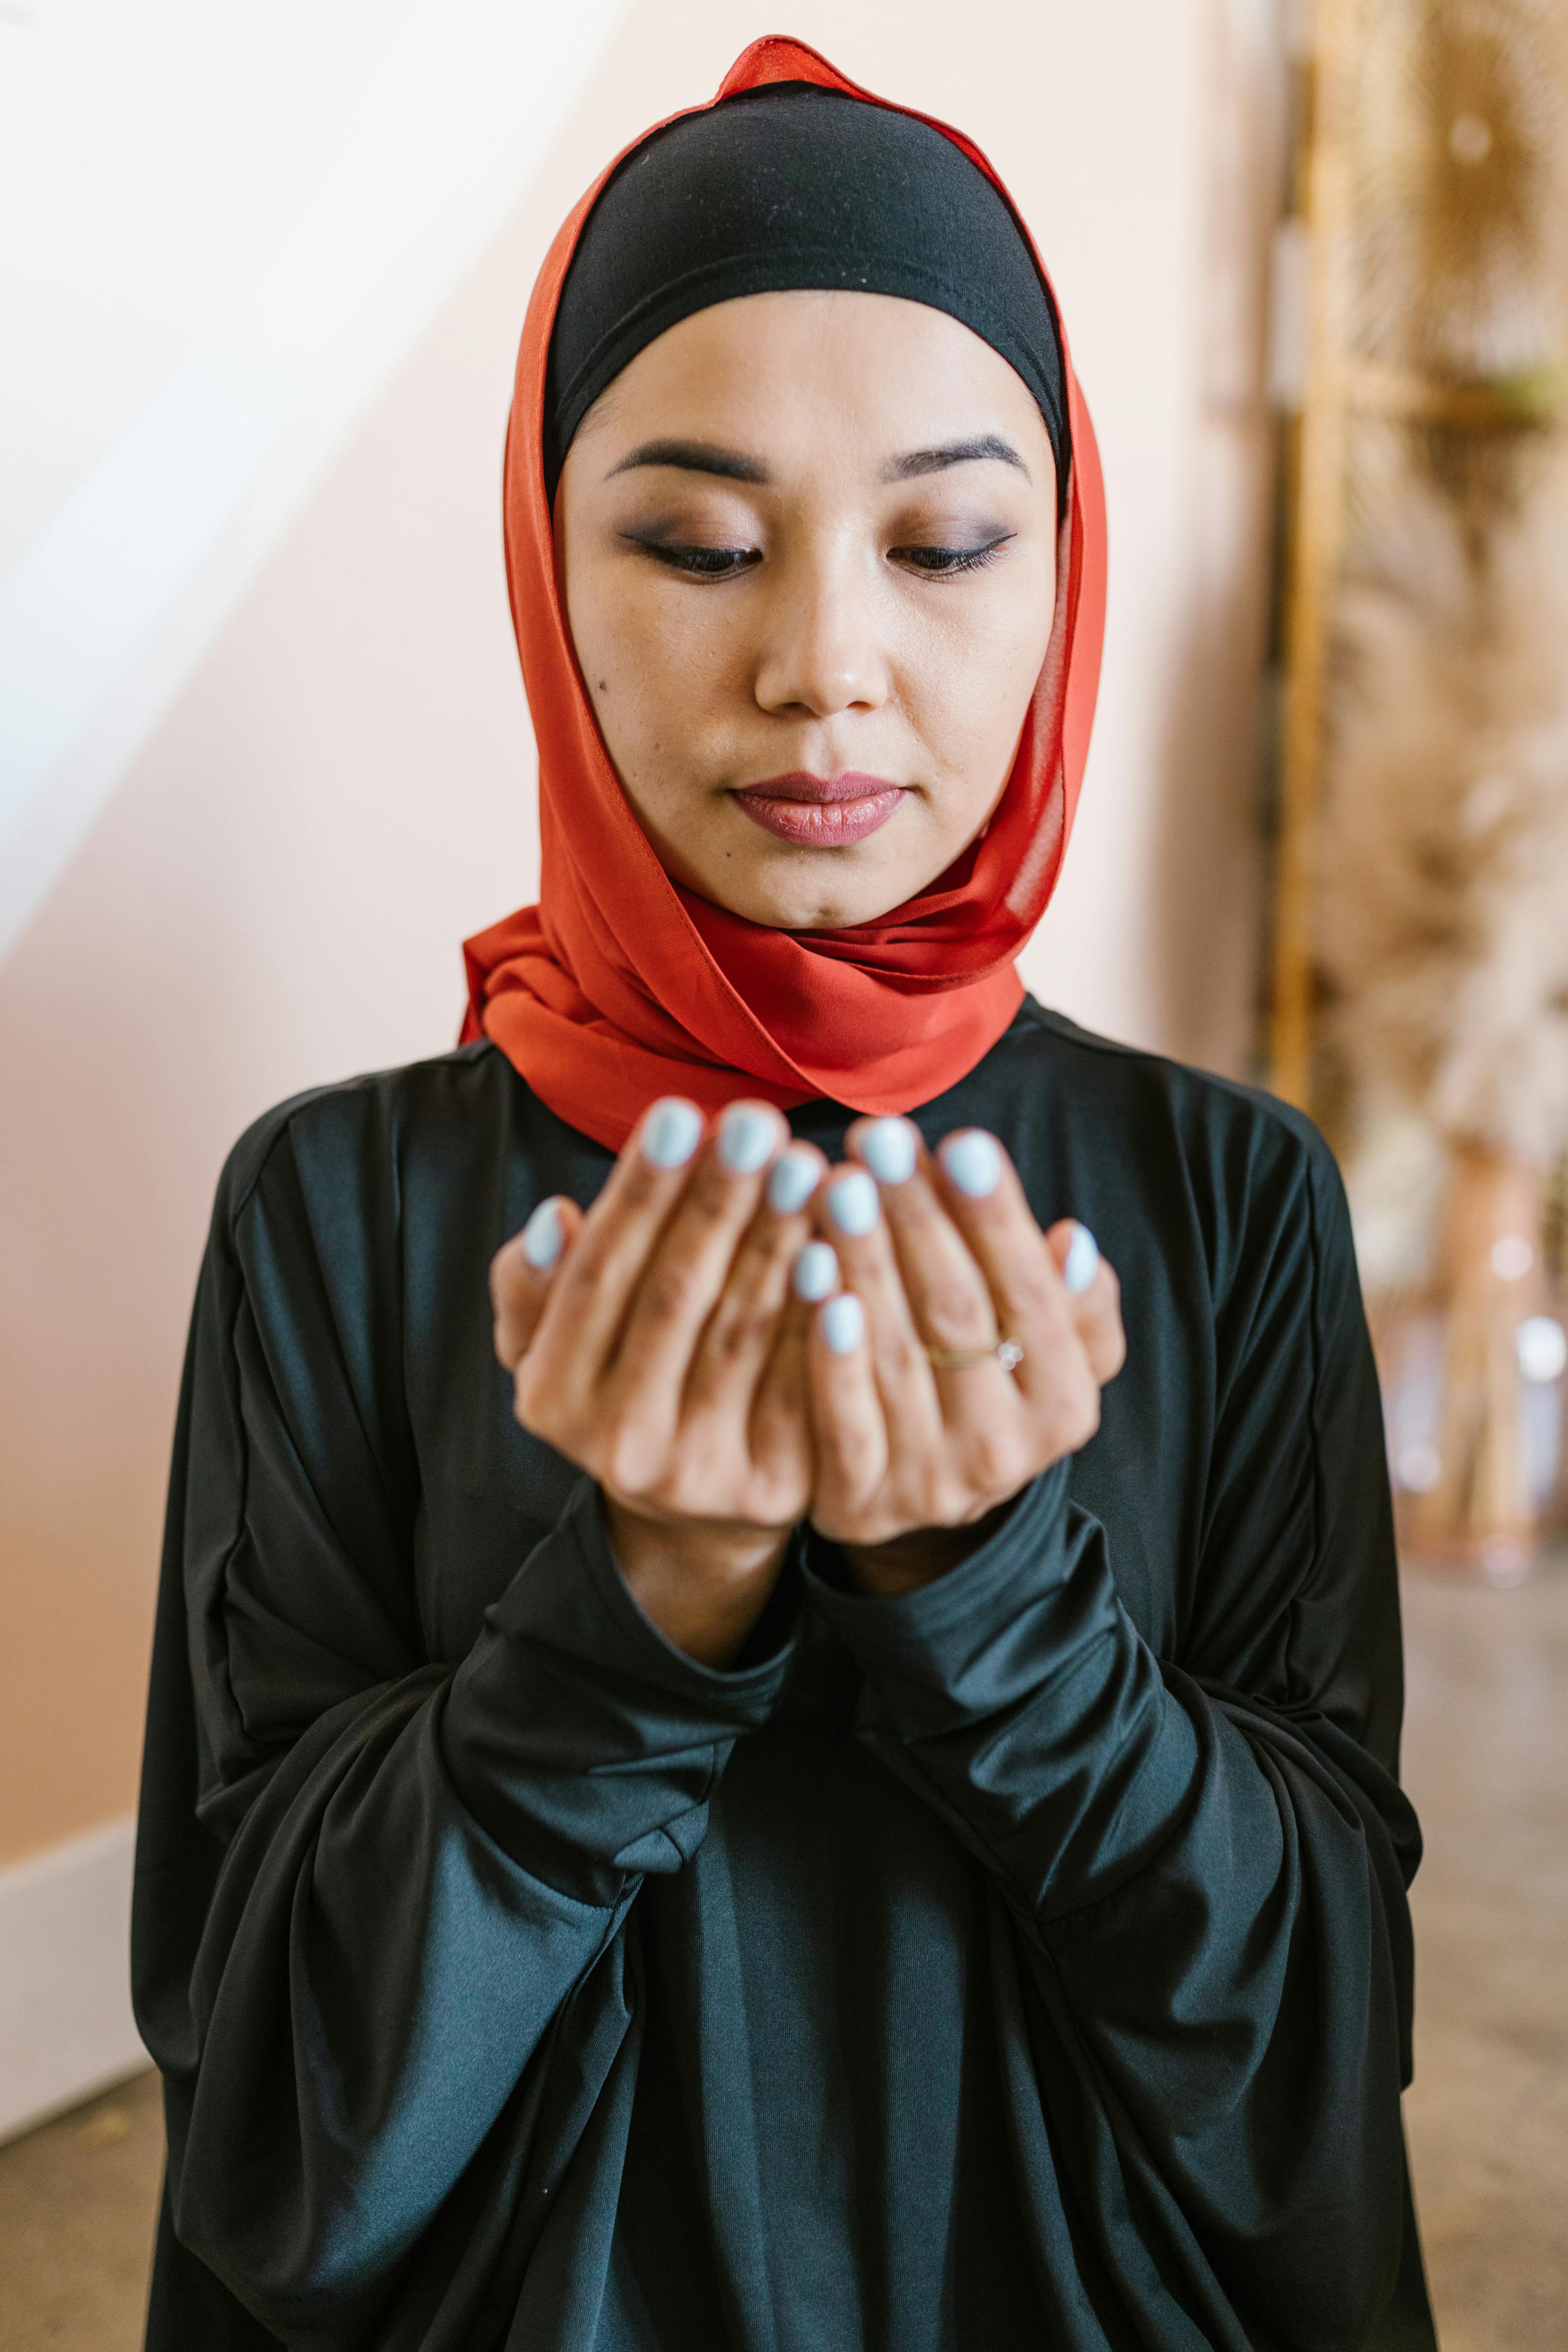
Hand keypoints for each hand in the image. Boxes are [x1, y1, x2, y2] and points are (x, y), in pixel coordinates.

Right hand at [489, 1098, 825, 1665]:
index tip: (680, 1111)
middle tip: (757, 1123)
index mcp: (553, 1397)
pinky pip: (805, 1385)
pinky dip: (824, 1315)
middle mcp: (620, 1446)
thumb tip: (556, 1218)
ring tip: (807, 1165)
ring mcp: (701, 1473)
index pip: (598, 1276)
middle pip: (675, 1299)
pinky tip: (843, 1249)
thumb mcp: (552, 1342)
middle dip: (717, 1203)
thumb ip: (534, 1283)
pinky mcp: (777, 1488)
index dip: (640, 1194)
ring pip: (744, 1335)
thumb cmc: (624, 1379)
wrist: (696, 1507)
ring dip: (778, 1242)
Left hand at [797, 1118, 1124, 1594]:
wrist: (920, 1501)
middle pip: (957, 1316)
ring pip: (894, 1356)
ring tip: (839, 1184)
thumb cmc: (986, 1385)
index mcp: (1063, 1406)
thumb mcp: (1053, 1351)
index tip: (961, 1140)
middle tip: (880, 1141)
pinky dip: (827, 1348)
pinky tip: (808, 1270)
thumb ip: (1073, 1301)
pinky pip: (840, 1420)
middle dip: (917, 1220)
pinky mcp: (857, 1504)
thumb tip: (1071, 1241)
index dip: (995, 1218)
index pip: (1032, 1296)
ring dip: (864, 1262)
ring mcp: (927, 1483)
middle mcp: (1003, 1453)